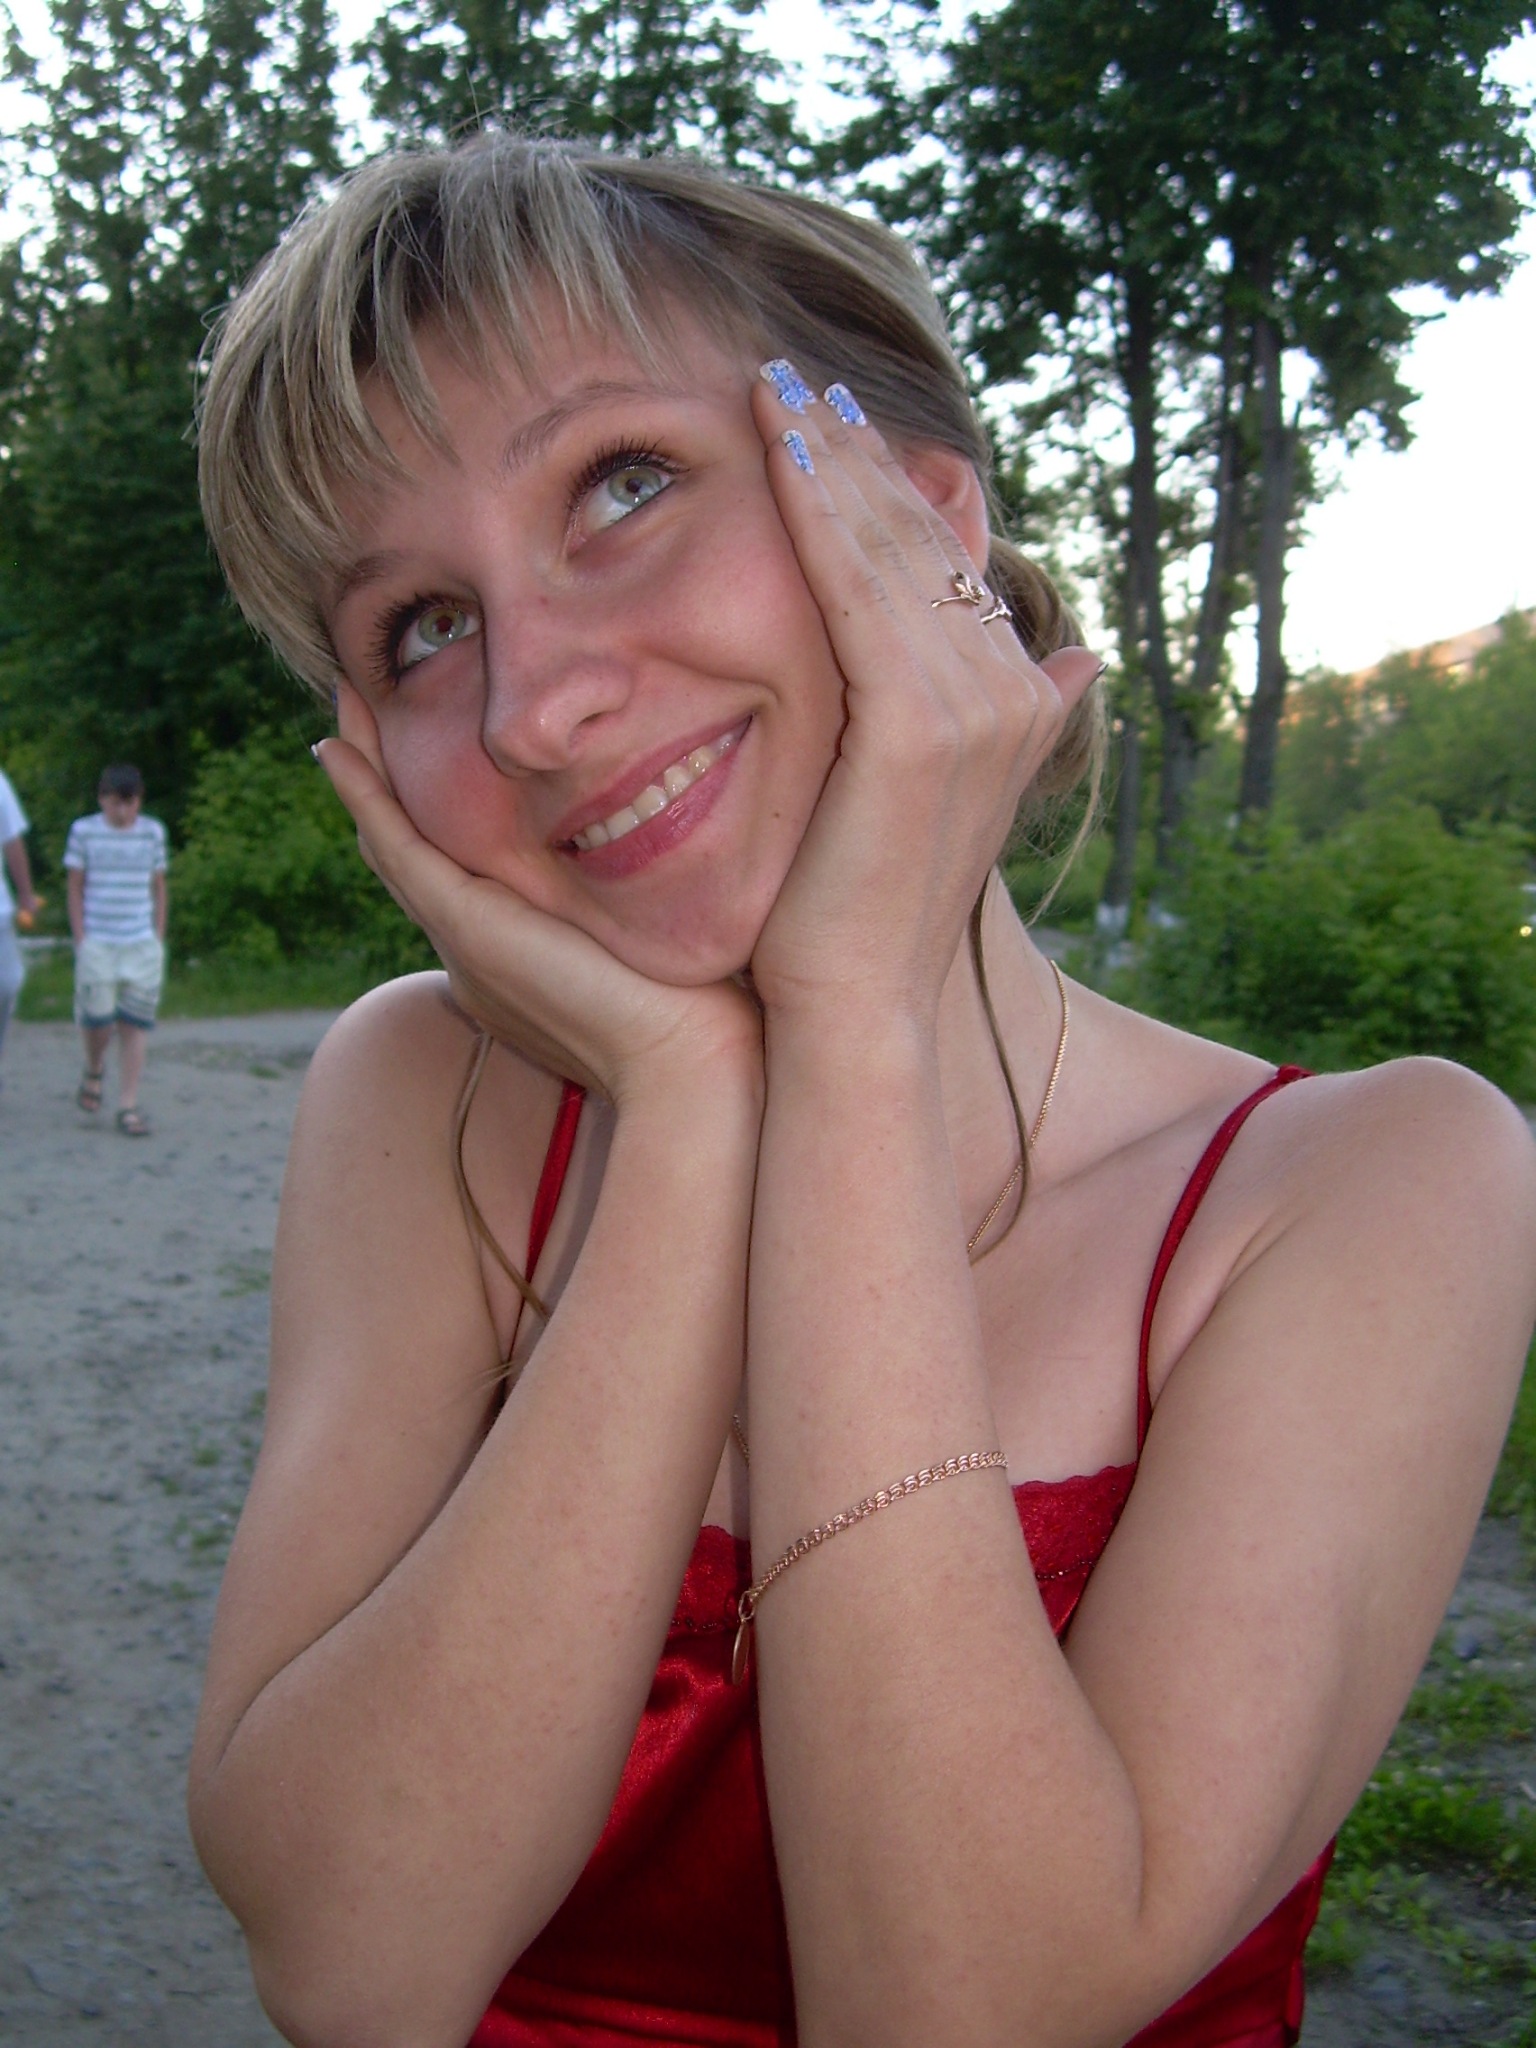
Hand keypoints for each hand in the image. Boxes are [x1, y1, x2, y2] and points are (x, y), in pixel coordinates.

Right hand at [317, 685, 762, 1106]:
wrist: (687, 1065)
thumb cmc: (700, 1010)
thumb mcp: (654, 936)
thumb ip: (638, 901)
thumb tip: (668, 857)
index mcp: (512, 960)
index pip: (458, 872)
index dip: (433, 809)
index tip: (432, 742)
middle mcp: (474, 953)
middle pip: (410, 854)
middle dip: (383, 779)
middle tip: (360, 706)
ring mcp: (462, 942)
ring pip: (391, 845)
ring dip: (362, 772)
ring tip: (345, 701)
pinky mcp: (466, 927)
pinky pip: (397, 850)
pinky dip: (365, 797)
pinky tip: (336, 747)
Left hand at [745, 369, 1100, 1023]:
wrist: (856, 1007)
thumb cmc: (863, 914)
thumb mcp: (938, 802)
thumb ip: (1002, 722)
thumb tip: (1082, 661)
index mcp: (1018, 700)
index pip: (946, 565)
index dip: (885, 487)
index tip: (826, 422)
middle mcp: (1013, 691)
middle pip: (923, 540)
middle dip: (854, 452)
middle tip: (790, 375)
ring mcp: (974, 707)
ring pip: (891, 548)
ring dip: (831, 458)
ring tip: (773, 387)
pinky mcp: (919, 727)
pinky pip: (858, 587)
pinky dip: (818, 511)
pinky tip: (775, 449)